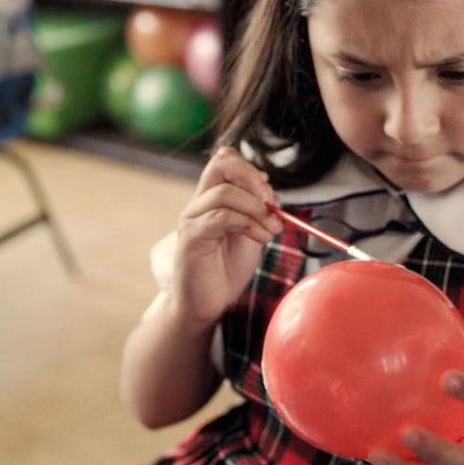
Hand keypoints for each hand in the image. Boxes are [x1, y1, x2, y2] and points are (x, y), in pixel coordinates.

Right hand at [166, 147, 282, 332]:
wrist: (206, 304)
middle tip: (270, 201)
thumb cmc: (227, 269)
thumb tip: (272, 193)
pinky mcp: (191, 238)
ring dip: (256, 208)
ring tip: (271, 229)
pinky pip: (220, 217)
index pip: (224, 160)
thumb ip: (258, 212)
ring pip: (224, 193)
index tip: (268, 190)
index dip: (249, 168)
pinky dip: (247, 223)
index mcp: (212, 198)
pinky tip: (261, 237)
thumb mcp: (251, 233)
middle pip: (220, 165)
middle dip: (251, 177)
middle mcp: (199, 203)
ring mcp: (192, 219)